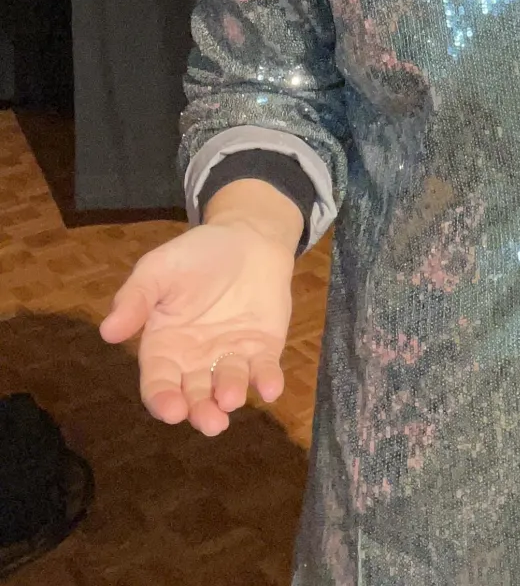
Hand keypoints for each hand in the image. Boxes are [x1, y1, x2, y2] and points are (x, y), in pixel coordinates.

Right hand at [99, 221, 294, 435]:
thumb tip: (107, 331)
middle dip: (201, 411)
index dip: (163, 400)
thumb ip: (135, 299)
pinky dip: (268, 381)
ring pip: (228, 387)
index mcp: (164, 348)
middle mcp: (195, 362)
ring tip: (231, 398)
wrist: (246, 236)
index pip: (158, 384)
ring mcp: (230, 357)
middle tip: (211, 422)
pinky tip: (271, 388)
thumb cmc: (195, 256)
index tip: (171, 411)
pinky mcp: (263, 349)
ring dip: (230, 396)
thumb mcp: (158, 269)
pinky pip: (264, 371)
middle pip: (194, 396)